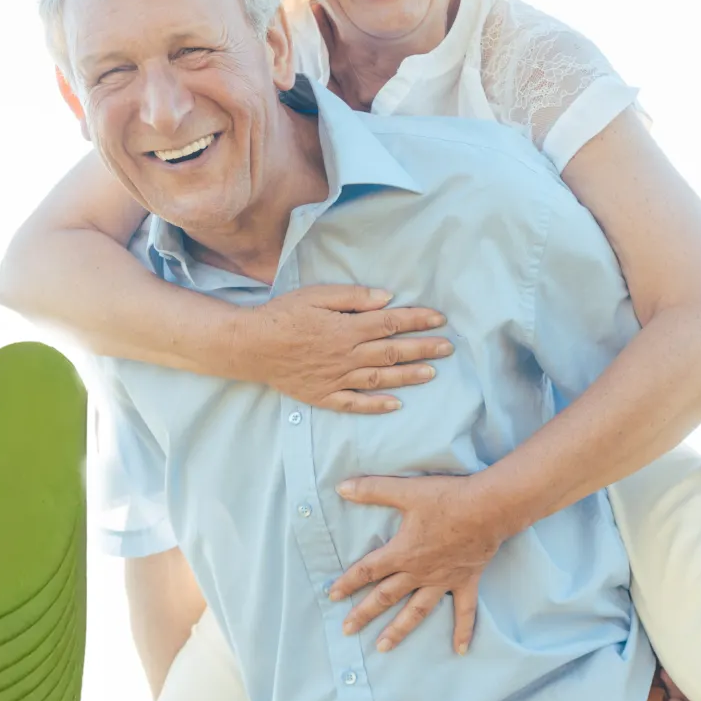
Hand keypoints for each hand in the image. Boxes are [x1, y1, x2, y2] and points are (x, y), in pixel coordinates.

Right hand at [237, 286, 452, 413]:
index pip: (392, 323)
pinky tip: (395, 405)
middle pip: (392, 352)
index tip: (440, 320)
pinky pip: (355, 403)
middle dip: (423, 348)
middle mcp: (347, 355)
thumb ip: (353, 297)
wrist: (251, 345)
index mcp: (348, 328)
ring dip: (408, 377)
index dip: (418, 321)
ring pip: (380, 379)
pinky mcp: (324, 395)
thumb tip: (386, 299)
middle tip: (448, 347)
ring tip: (432, 374)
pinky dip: (376, 405)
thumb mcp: (317, 294)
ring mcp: (337, 378)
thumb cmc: (283, 314)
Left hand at [329, 472, 505, 653]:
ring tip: (383, 648)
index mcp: (402, 552)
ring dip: (399, 629)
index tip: (332, 596)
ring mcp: (443, 580)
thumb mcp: (405, 491)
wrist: (488, 508)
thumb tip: (341, 487)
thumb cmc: (446, 498)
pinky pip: (464, 611)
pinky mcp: (466, 581)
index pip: (368, 570)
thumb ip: (372, 489)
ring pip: (417, 611)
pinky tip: (460, 650)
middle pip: (386, 596)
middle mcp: (419, 572)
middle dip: (364, 613)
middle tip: (347, 630)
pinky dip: (463, 630)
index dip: (347, 582)